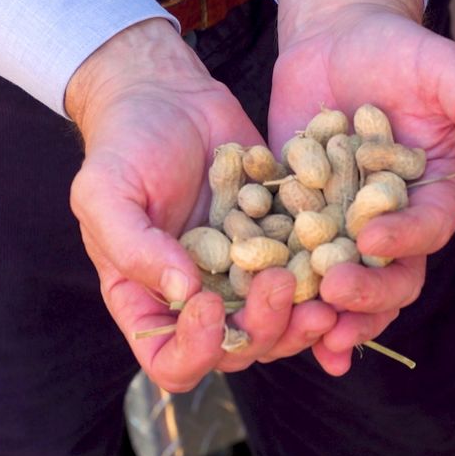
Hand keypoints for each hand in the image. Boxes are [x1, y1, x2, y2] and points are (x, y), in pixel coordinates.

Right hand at [67, 18, 336, 391]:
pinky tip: (349, 258)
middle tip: (283, 286)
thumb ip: (134, 246)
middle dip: (266, 329)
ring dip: (306, 317)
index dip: (195, 350)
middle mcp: (201, 301)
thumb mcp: (105, 192)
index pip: (171, 361)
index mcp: (150, 302)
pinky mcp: (284, 242)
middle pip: (239, 349)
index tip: (209, 305)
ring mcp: (246, 275)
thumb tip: (183, 291)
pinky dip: (330, 277)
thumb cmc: (124, 145)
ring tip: (329, 287)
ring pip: (283, 323)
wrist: (168, 94)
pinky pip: (311, 275)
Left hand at [272, 0, 454, 375]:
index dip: (403, 238)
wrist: (337, 38)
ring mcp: (343, 229)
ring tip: (305, 328)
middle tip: (332, 293)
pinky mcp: (297, 222)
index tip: (372, 237)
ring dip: (327, 313)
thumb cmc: (398, 49)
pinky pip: (291, 264)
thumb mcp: (440, 66)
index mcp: (434, 196)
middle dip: (365, 292)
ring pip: (343, 285)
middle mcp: (392, 223)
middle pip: (389, 275)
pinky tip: (259, 311)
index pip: (427, 230)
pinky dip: (281, 292)